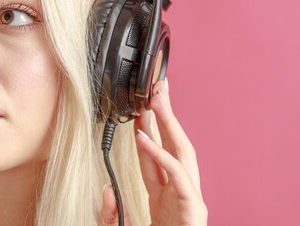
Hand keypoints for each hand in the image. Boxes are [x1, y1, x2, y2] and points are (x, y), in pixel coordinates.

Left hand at [101, 78, 206, 225]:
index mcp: (165, 196)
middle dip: (167, 115)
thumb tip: (104, 190)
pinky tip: (144, 139)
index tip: (138, 106)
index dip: (148, 128)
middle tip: (156, 87)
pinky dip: (161, 156)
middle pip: (175, 145)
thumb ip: (110, 211)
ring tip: (156, 100)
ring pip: (184, 153)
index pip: (157, 154)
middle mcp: (180, 193)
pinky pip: (179, 177)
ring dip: (170, 125)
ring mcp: (190, 200)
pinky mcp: (194, 210)